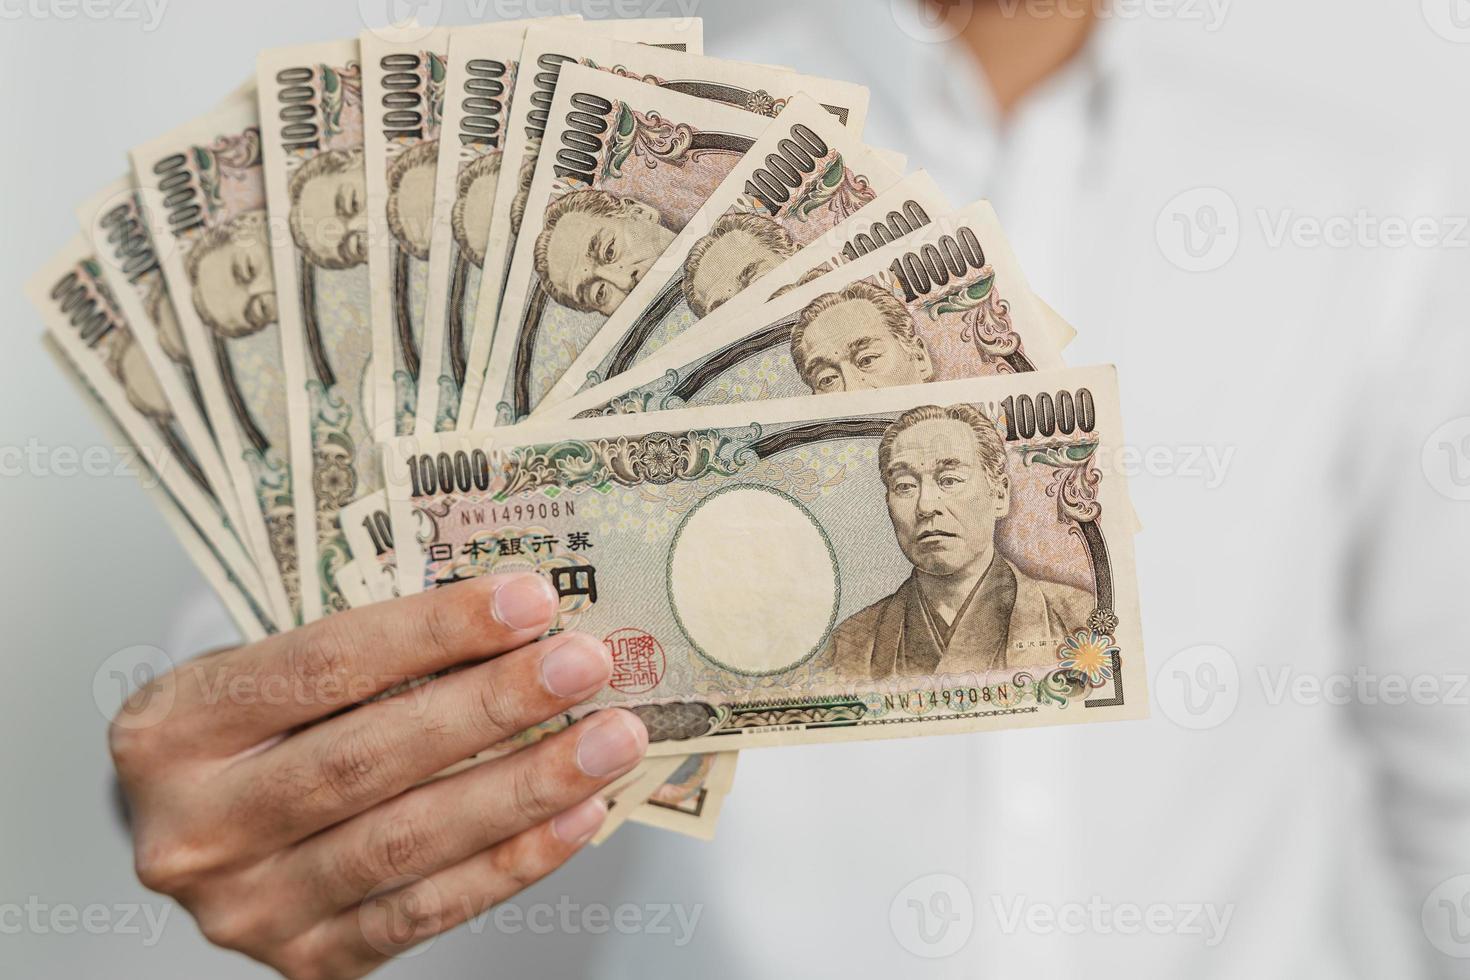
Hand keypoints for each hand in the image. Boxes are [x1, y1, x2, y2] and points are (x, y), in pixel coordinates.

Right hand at [108, 573, 647, 978]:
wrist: (202, 831)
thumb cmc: (260, 730)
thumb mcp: (273, 670)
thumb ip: (368, 654)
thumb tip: (519, 621)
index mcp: (172, 727)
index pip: (320, 666)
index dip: (434, 631)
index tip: (530, 599)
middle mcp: (196, 827)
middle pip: (367, 759)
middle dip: (493, 707)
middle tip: (583, 664)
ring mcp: (250, 907)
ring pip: (406, 842)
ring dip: (525, 786)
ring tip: (609, 739)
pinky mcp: (311, 961)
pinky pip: (427, 911)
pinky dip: (513, 862)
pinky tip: (580, 815)